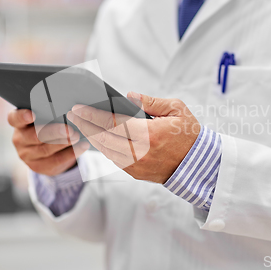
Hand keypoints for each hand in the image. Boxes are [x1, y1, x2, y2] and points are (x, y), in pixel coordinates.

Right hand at [8, 109, 89, 175]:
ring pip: (46, 149)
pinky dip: (71, 153)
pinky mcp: (38, 167)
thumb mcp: (44, 118)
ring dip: (64, 142)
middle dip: (53, 132)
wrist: (47, 151)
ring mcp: (27, 155)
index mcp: (18, 124)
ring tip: (77, 136)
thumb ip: (49, 112)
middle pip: (34, 136)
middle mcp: (19, 139)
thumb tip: (66, 106)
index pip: (14, 118)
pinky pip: (56, 160)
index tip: (32, 114)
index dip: (22, 116)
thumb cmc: (47, 126)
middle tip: (68, 129)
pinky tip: (82, 146)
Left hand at [66, 92, 200, 183]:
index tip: (78, 107)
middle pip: (103, 137)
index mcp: (149, 134)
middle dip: (85, 125)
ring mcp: (137, 165)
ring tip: (80, 124)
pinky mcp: (136, 173)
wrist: (198, 164)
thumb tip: (129, 96)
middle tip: (72, 114)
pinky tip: (97, 137)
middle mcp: (140, 152)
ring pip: (105, 150)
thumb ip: (151, 101)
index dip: (92, 114)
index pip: (112, 122)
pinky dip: (102, 147)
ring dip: (91, 137)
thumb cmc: (189, 133)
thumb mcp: (176, 109)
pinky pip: (113, 159)